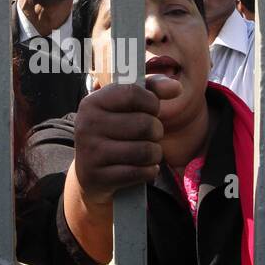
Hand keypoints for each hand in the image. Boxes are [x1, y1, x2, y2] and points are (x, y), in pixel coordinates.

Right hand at [72, 76, 178, 203]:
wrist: (89, 172)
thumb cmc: (114, 131)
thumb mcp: (125, 106)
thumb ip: (151, 89)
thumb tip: (176, 87)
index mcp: (92, 102)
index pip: (132, 93)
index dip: (152, 102)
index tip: (151, 109)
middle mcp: (88, 125)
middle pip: (145, 124)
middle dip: (156, 131)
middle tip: (149, 135)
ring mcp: (91, 152)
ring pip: (146, 150)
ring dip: (155, 153)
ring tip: (148, 152)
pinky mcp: (99, 177)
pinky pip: (140, 172)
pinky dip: (149, 171)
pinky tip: (143, 168)